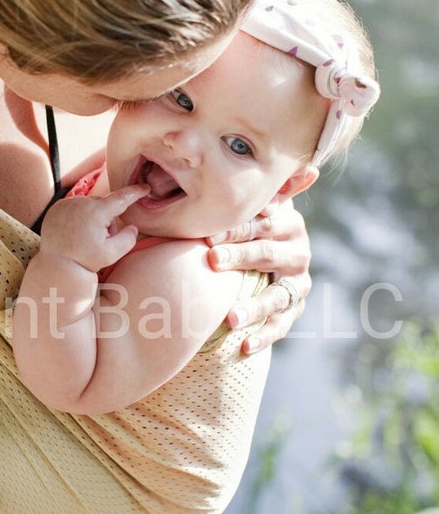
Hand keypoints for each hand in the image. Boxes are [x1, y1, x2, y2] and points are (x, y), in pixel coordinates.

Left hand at [39, 184, 148, 272]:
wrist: (56, 265)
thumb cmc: (84, 261)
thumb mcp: (112, 254)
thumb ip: (128, 239)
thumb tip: (132, 226)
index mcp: (97, 212)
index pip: (121, 197)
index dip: (135, 192)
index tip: (145, 187)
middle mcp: (81, 202)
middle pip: (104, 205)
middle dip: (108, 220)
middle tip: (100, 240)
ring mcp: (67, 203)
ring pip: (89, 205)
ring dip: (92, 217)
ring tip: (84, 238)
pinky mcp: (57, 206)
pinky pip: (75, 206)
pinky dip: (78, 216)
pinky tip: (73, 232)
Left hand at [206, 200, 310, 354]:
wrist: (266, 251)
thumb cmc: (247, 224)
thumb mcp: (254, 205)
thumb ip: (259, 191)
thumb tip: (305, 167)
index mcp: (288, 221)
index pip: (264, 223)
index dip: (237, 229)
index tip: (209, 236)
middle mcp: (297, 251)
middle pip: (267, 255)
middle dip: (239, 258)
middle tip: (212, 261)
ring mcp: (298, 283)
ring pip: (277, 296)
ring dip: (254, 307)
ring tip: (231, 319)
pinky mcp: (295, 308)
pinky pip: (281, 325)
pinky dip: (264, 336)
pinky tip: (244, 347)